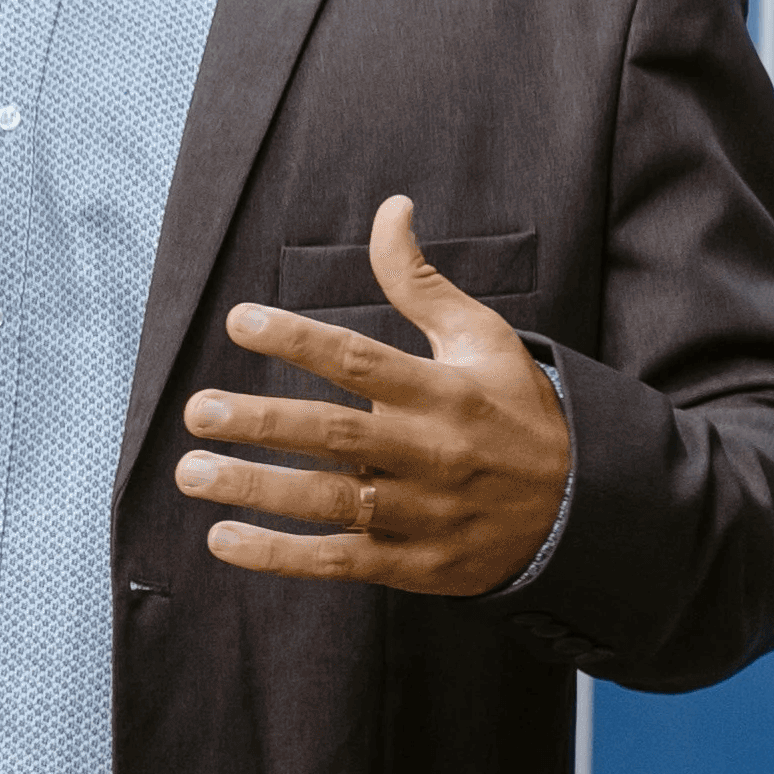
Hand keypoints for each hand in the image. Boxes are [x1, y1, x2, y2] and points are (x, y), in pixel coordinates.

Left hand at [172, 195, 570, 594]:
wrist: (582, 510)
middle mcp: (430, 453)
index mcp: (443, 392)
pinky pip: (339, 561)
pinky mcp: (415, 565)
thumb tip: (390, 208)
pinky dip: (280, 556)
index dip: (298, 339)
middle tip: (197, 410)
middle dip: (261, 421)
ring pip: (330, 501)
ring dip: (257, 488)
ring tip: (191, 472)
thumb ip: (420, 282)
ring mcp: (422, 514)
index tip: (239, 320)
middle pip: (336, 435)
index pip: (360, 360)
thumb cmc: (517, 411)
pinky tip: (222, 538)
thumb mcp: (484, 338)